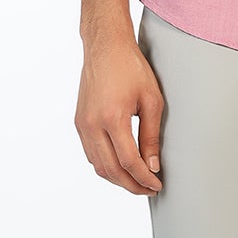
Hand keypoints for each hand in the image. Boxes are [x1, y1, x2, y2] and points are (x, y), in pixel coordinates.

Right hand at [75, 28, 164, 195]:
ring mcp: (82, 124)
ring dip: (117, 179)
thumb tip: (153, 166)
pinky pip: (91, 154)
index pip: (129, 162)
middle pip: (111, 170)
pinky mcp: (79, 122)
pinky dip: (106, 166)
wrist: (105, 47)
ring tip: (137, 182)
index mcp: (112, 118)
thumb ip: (151, 136)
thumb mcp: (151, 100)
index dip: (144, 178)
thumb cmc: (131, 68)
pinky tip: (122, 167)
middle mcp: (92, 124)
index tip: (157, 184)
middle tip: (149, 189)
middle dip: (131, 185)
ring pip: (98, 165)